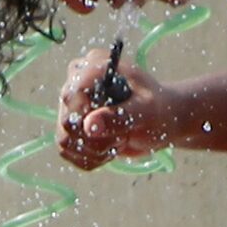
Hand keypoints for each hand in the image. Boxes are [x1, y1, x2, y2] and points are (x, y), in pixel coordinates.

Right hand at [56, 46, 176, 170]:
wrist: (162, 122)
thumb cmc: (159, 109)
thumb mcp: (146, 111)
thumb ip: (120, 116)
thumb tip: (89, 125)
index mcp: (94, 67)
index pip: (71, 94)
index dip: (87, 118)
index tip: (114, 129)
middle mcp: (77, 84)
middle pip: (66, 122)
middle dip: (96, 140)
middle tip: (122, 137)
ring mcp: (72, 107)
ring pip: (65, 141)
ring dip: (94, 151)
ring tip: (117, 142)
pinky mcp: (72, 128)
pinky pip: (69, 153)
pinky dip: (91, 158)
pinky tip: (109, 150)